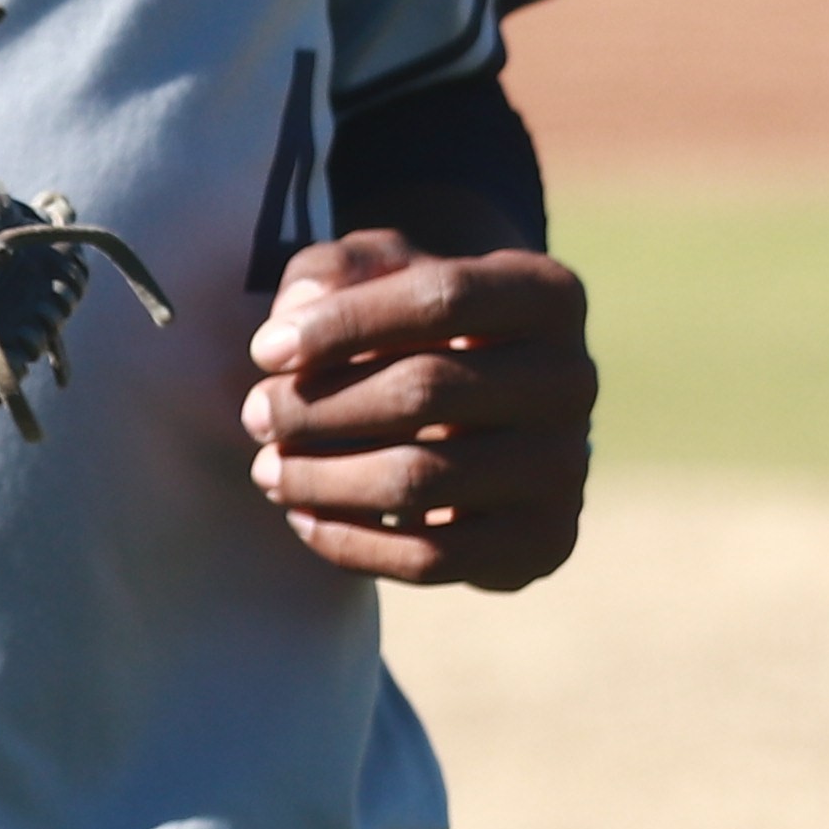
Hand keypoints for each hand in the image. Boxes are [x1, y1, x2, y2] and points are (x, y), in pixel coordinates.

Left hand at [240, 231, 592, 587]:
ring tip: (268, 469)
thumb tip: (293, 320)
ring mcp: (566, 467)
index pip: (444, 297)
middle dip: (320, 406)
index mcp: (546, 294)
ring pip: (423, 481)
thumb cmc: (417, 321)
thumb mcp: (380, 270)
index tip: (265, 350)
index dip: (345, 323)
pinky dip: (352, 542)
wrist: (489, 403)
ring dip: (324, 479)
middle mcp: (574, 379)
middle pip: (429, 391)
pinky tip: (303, 518)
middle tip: (255, 414)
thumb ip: (334, 272)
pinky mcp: (544, 542)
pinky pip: (433, 559)